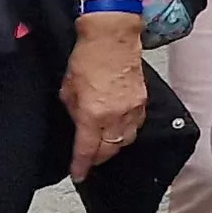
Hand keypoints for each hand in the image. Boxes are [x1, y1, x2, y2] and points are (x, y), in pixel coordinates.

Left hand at [61, 15, 147, 180]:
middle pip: (109, 150)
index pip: (87, 150)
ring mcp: (132, 109)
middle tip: (89, 159)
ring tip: (104, 145)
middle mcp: (115, 116)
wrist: (112, 38)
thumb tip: (79, 124)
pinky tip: (118, 129)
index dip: (82, 166)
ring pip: (125, 141)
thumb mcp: (68, 89)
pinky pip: (136, 126)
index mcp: (93, 114)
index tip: (78, 174)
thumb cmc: (87, 58)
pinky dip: (127, 132)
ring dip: (113, 146)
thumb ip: (74, 111)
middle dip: (98, 158)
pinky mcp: (143, 101)